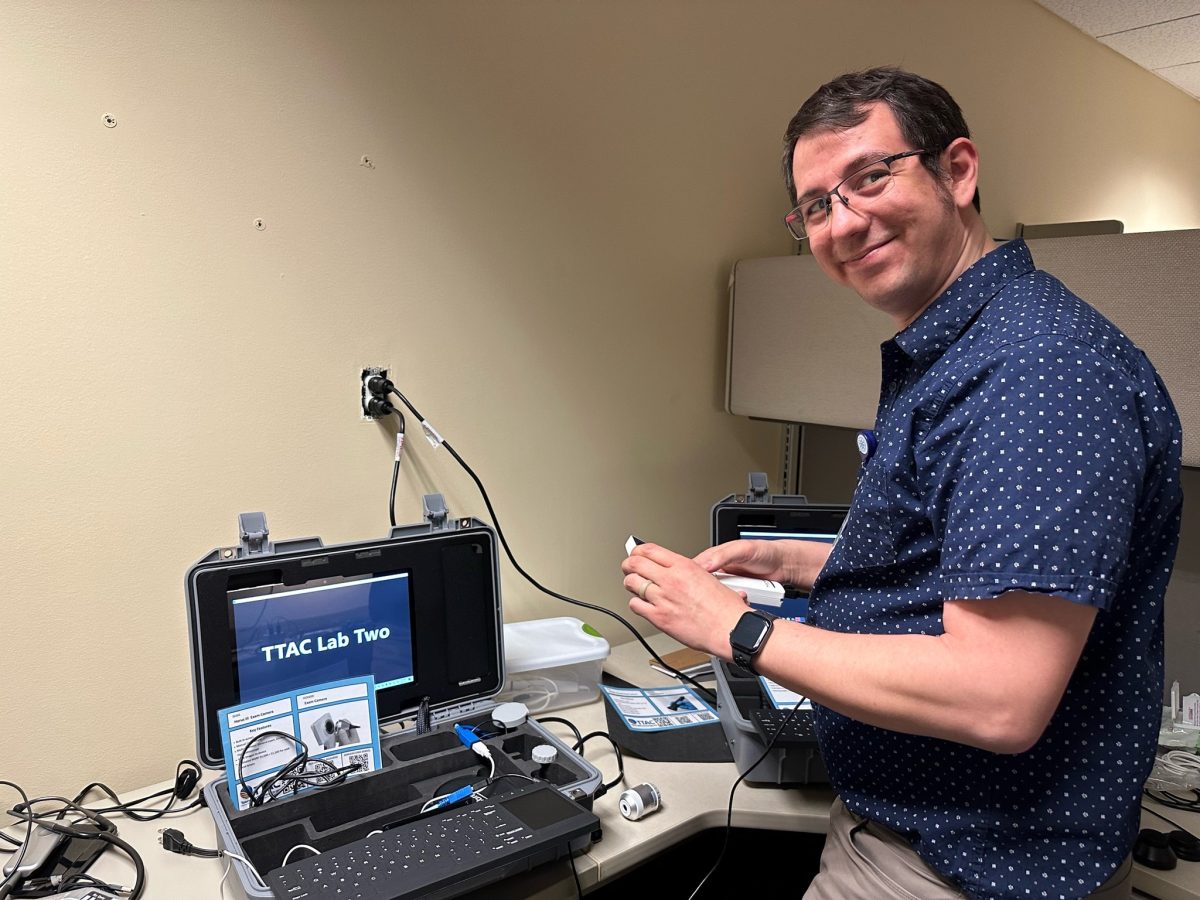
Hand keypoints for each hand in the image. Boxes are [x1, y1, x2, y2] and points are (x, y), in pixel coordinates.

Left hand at [621, 543, 747, 657]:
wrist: (731, 629)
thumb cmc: (726, 608)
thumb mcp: (709, 577)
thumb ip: (688, 573)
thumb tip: (677, 571)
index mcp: (684, 566)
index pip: (649, 550)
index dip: (638, 551)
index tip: (636, 555)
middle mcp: (671, 579)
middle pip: (635, 564)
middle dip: (628, 565)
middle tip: (628, 568)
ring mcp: (663, 598)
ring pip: (631, 583)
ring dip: (630, 584)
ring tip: (634, 587)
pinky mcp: (659, 617)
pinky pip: (635, 606)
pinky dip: (636, 604)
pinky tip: (642, 605)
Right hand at [692, 539, 831, 589]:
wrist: (783, 565)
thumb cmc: (764, 552)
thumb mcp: (743, 549)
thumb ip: (723, 555)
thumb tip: (706, 564)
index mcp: (715, 557)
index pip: (694, 568)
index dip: (689, 578)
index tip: (689, 587)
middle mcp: (719, 571)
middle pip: (703, 585)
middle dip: (707, 592)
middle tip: (713, 596)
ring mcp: (729, 583)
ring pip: (716, 596)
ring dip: (723, 599)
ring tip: (735, 595)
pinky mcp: (738, 593)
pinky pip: (730, 601)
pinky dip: (733, 603)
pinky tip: (740, 600)